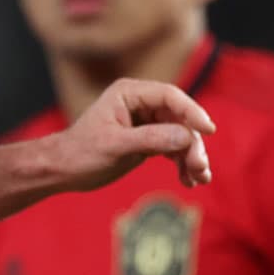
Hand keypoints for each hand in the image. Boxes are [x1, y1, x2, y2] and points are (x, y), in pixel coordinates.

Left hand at [53, 78, 214, 191]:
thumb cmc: (81, 153)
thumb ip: (149, 139)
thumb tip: (185, 136)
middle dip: (193, 143)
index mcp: (129, 94)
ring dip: (192, 156)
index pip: (170, 96)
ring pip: (181, 135)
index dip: (192, 111)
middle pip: (180, 118)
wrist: (65, 170)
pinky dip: (183, 163)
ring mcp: (146, 122)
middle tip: (200, 168)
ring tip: (199, 179)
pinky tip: (189, 181)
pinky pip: (174, 148)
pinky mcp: (148, 140)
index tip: (209, 130)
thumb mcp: (115, 146)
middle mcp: (140, 103)